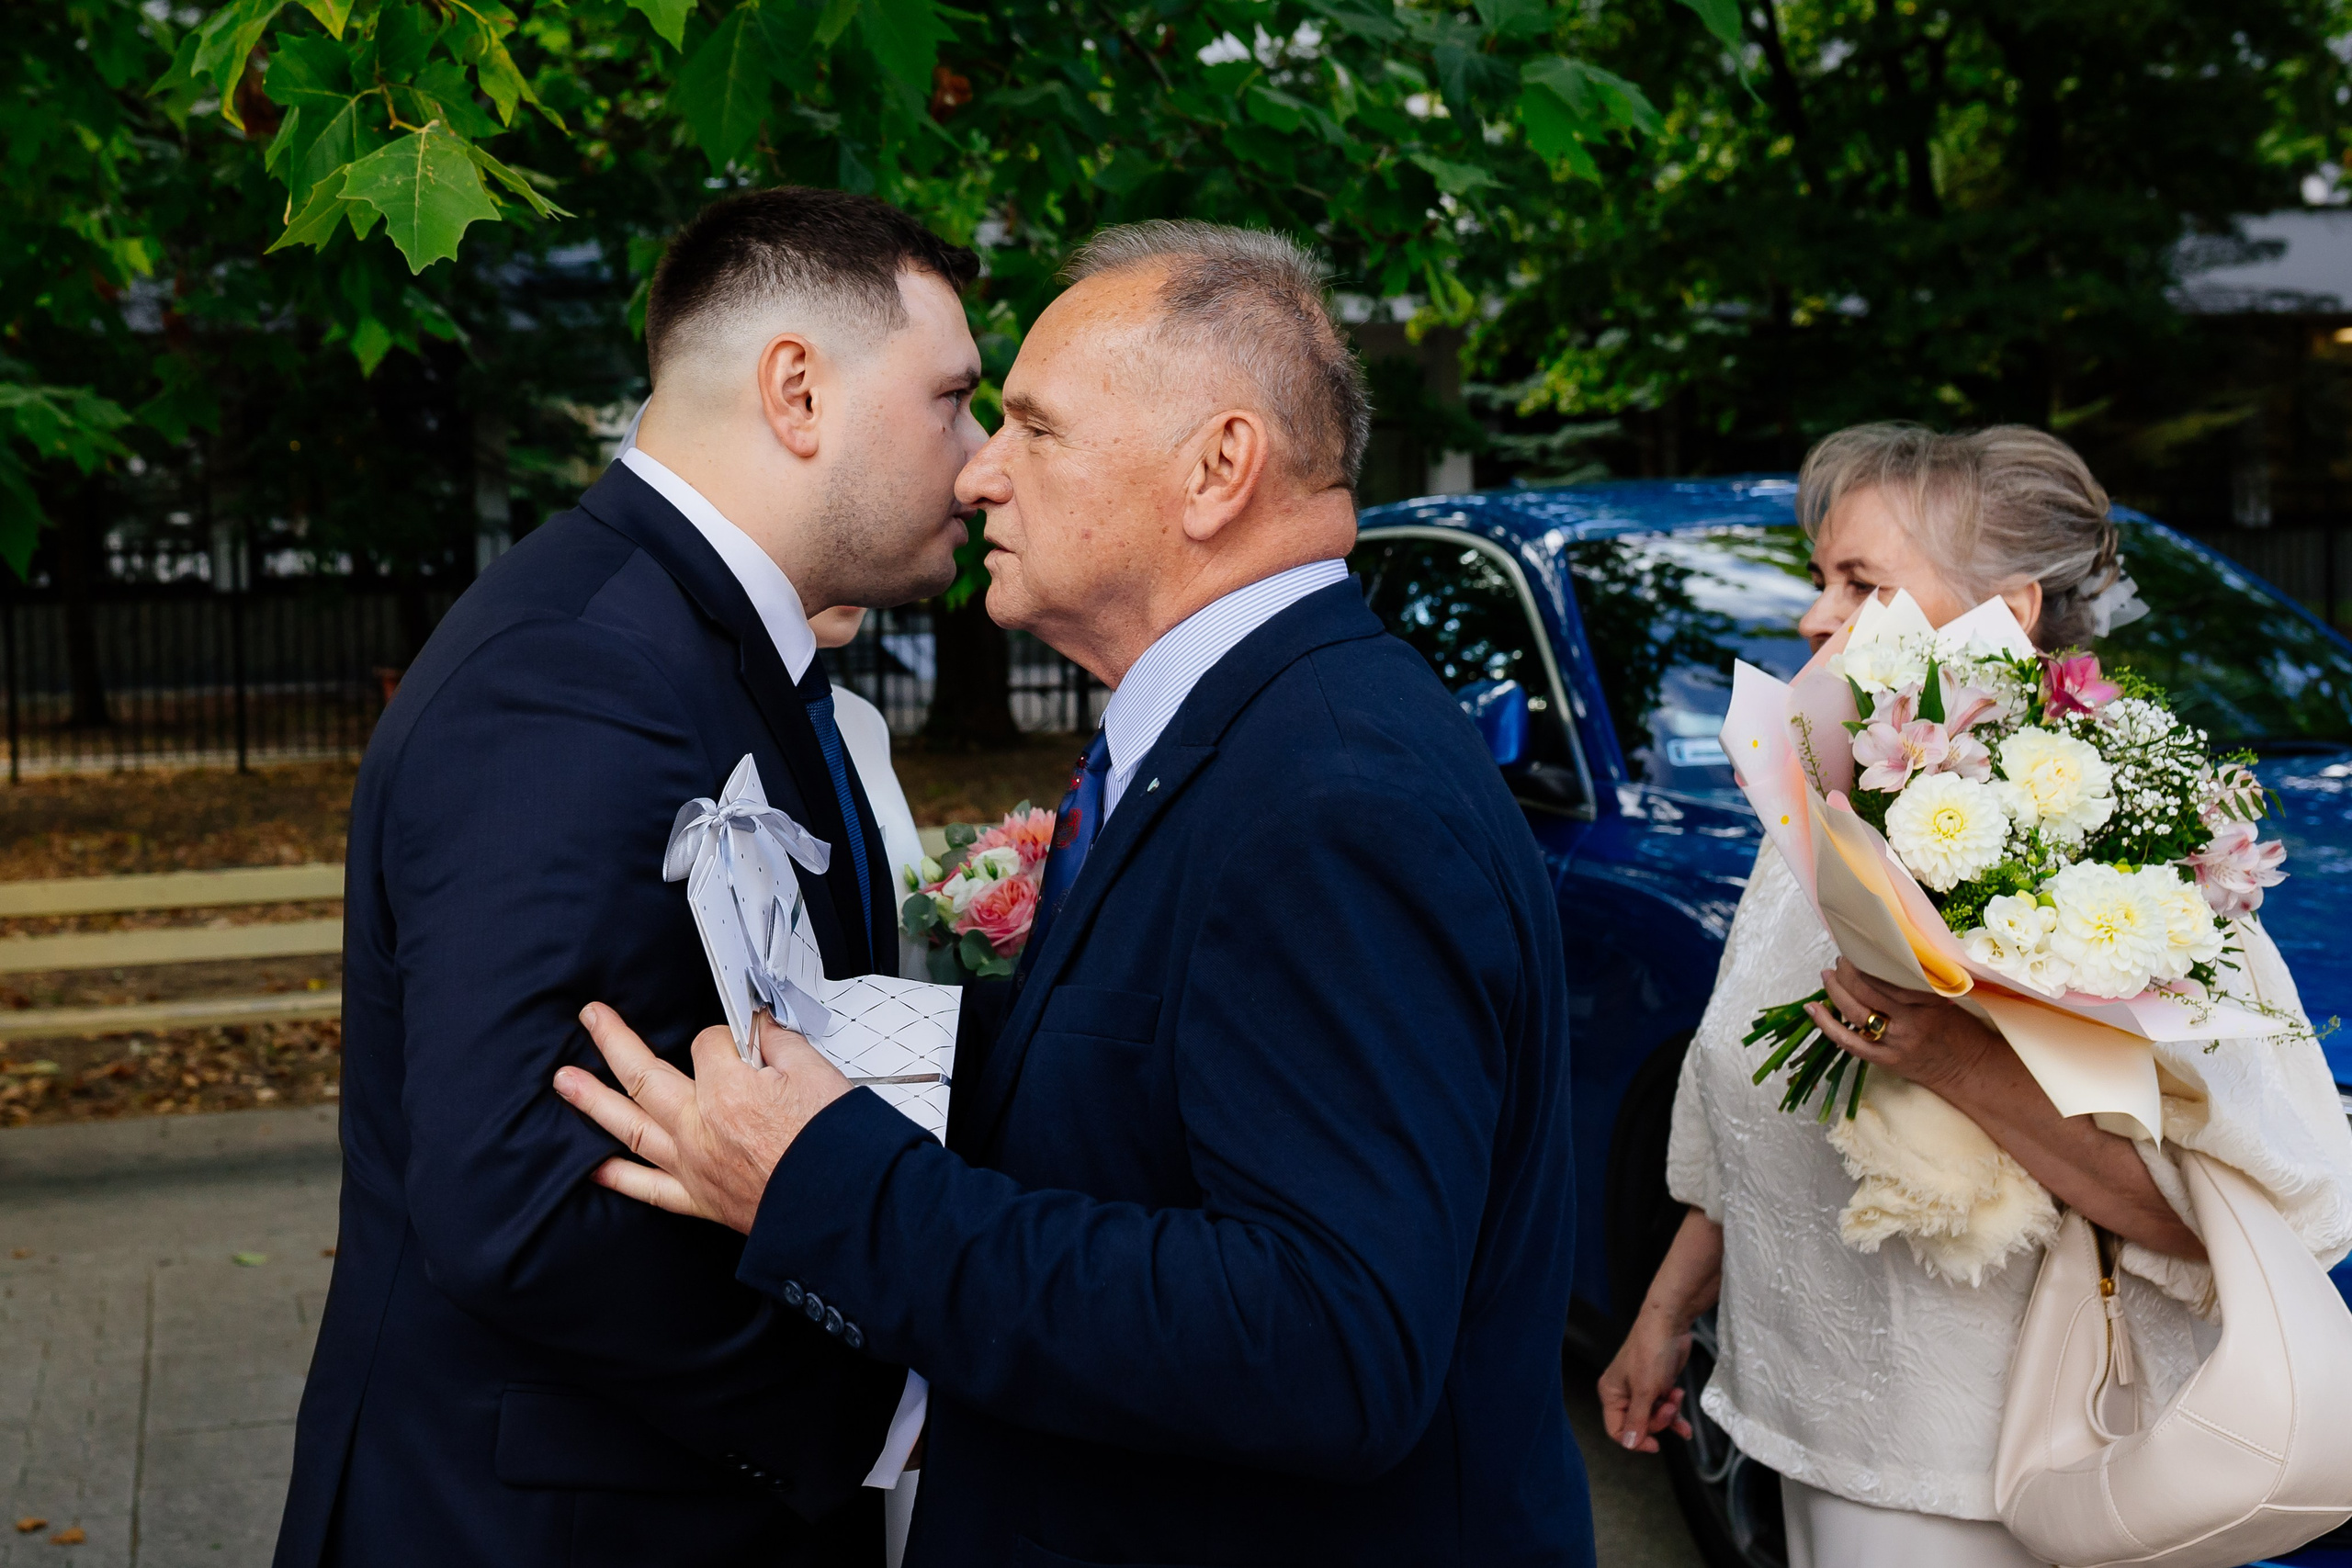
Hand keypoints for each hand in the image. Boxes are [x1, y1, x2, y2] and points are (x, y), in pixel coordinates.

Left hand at [552, 1003, 852, 1233]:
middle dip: (614, 1040)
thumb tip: (760, 1029)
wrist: (843, 1205)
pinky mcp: (701, 1199)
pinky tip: (594, 1168)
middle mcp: (699, 1127)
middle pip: (644, 1073)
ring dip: (593, 1101)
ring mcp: (694, 1165)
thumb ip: (778, 1042)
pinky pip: (648, 1189)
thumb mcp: (815, 1071)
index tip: (746, 1038)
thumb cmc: (833, 1144)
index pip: (708, 1043)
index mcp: (727, 1089)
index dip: (727, 1034)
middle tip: (590, 1018)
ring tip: (564, 1081)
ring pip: (631, 1126)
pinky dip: (618, 1178)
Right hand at [1598, 1306, 1693, 1454]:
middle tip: (1669, 1406)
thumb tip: (1630, 1444)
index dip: (1635, 1440)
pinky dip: (1675, 1415)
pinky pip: (1665, 1410)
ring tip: (1677, 1396)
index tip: (1655, 1444)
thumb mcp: (1645, 1390)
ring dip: (1670, 1414)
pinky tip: (1686, 1426)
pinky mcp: (1658, 1386)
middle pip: (1639, 1425)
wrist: (1670, 1324)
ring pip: (1655, 1418)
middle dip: (1658, 1420)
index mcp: (1611, 1393)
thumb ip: (1638, 1419)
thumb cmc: (1651, 1350)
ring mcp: (1641, 1390)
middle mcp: (1624, 1393)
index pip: (1616, 1430)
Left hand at [1805, 958, 1999, 1096]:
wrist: (1971, 1069)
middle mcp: (1910, 1021)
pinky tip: (1813, 1008)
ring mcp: (1896, 1043)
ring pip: (1856, 1013)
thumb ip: (1916, 983)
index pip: (1888, 975)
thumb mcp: (1944, 999)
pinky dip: (1827, 1025)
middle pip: (1867, 991)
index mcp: (1926, 1001)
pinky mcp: (1885, 1060)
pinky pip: (1849, 1042)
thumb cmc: (1959, 1029)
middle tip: (1840, 960)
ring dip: (1835, 991)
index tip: (1857, 947)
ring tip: (1826, 975)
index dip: (1867, 960)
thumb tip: (1885, 959)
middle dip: (1847, 972)